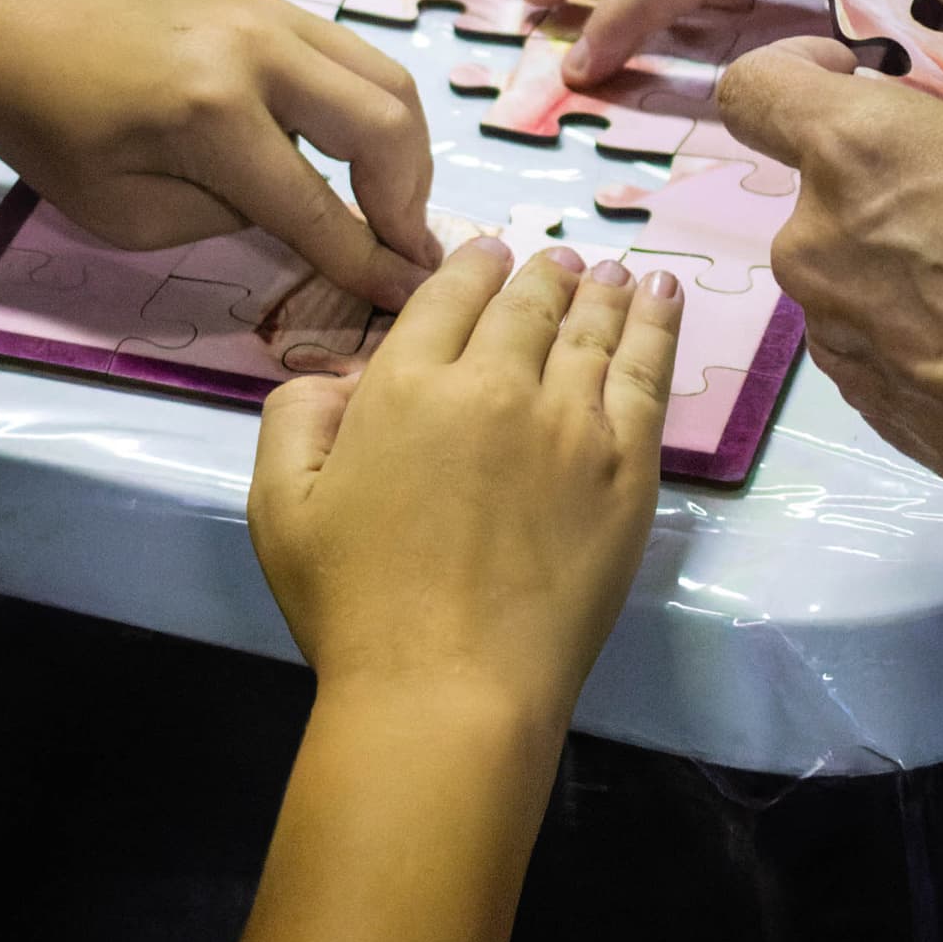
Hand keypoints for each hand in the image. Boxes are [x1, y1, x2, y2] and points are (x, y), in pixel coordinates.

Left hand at [0, 0, 444, 307]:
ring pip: (386, 78)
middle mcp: (259, 53)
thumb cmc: (51, 131)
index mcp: (214, 116)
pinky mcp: (267, 1)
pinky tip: (352, 149)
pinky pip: (351, 56)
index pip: (319, 208)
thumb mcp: (128, 213)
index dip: (371, 264)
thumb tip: (301, 216)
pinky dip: (372, 108)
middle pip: (386, 127)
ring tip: (391, 203)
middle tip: (405, 250)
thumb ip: (229, 218)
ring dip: (405, 150)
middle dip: (410, 201)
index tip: (412, 299)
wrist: (8, 26)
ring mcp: (269, 14)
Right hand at [251, 242, 681, 721]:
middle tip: (558, 260)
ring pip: (593, 328)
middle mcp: (494, 384)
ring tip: (614, 271)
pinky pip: (649, 372)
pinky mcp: (627, 467)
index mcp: (407, 385)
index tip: (491, 252)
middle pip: (527, 304)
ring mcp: (570, 423)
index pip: (450, 296)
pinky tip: (662, 297)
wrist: (449, 689)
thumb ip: (295, 419)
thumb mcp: (279, 508)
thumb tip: (342, 374)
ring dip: (602, 290)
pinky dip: (658, 324)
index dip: (474, 266)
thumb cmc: (354, 609)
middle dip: (542, 274)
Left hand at [714, 41, 942, 563]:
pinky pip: (874, 334)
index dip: (793, 67)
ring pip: (850, 264)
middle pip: (822, 185)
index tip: (856, 77)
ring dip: (902, 254)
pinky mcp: (867, 405)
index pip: (753, 88)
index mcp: (854, 154)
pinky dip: (916, 323)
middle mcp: (817, 245)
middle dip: (888, 175)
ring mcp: (834, 335)